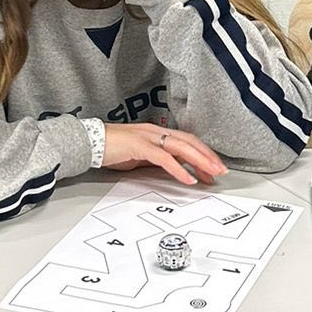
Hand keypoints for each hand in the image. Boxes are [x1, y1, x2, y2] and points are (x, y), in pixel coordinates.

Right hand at [102, 123, 223, 187]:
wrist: (90, 142)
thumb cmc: (113, 149)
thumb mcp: (141, 155)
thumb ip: (158, 159)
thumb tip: (174, 169)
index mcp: (157, 133)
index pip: (187, 141)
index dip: (203, 153)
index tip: (213, 168)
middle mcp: (156, 132)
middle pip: (190, 142)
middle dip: (208, 157)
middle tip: (221, 171)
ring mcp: (149, 137)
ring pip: (182, 147)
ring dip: (200, 161)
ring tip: (211, 174)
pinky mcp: (140, 146)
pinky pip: (164, 159)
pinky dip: (179, 169)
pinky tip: (188, 179)